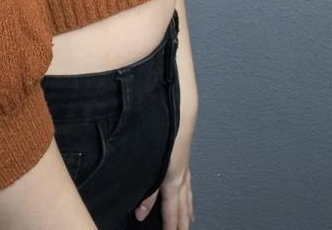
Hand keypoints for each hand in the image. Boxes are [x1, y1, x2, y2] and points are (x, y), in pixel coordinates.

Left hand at [134, 113, 195, 228]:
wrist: (180, 113)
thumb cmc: (166, 135)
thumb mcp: (153, 168)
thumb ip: (147, 193)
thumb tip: (142, 213)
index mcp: (172, 180)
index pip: (172, 210)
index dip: (171, 225)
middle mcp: (181, 176)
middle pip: (183, 205)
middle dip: (182, 221)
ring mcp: (184, 166)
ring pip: (187, 193)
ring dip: (188, 208)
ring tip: (189, 219)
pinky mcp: (183, 156)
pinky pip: (188, 180)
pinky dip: (189, 190)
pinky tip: (187, 188)